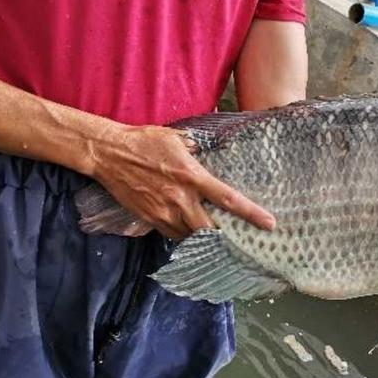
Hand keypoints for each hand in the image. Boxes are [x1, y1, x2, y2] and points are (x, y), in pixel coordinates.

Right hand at [92, 125, 274, 238]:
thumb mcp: (177, 139)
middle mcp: (180, 198)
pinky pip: (173, 235)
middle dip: (226, 236)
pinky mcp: (150, 219)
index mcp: (192, 176)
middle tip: (239, 238)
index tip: (269, 224)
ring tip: (215, 235)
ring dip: (204, 237)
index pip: (228, 198)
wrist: (109, 153)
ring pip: (191, 235)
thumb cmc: (145, 141)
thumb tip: (214, 150)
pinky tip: (188, 228)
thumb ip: (198, 149)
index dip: (251, 213)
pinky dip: (184, 234)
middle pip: (210, 229)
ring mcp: (164, 212)